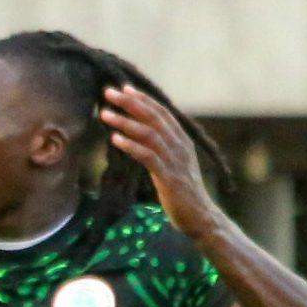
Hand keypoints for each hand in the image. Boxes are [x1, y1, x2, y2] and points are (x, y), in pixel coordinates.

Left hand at [97, 85, 220, 236]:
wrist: (201, 218)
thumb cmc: (183, 193)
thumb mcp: (175, 164)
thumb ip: (163, 148)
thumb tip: (143, 135)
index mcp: (182, 140)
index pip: (162, 112)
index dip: (143, 99)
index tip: (124, 88)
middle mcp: (180, 146)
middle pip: (153, 117)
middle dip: (130, 103)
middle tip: (108, 92)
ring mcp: (176, 161)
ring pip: (148, 133)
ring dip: (125, 122)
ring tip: (105, 114)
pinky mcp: (169, 178)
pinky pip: (148, 156)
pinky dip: (131, 146)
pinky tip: (115, 139)